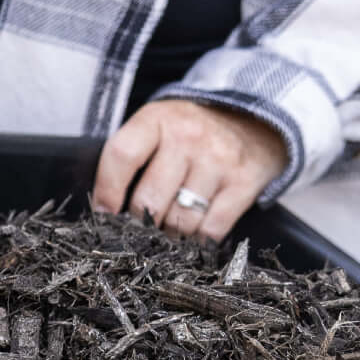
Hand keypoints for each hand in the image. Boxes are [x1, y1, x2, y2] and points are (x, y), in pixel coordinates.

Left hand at [93, 97, 288, 242]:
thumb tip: (107, 210)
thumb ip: (133, 157)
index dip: (107, 191)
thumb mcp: (159, 126)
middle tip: (145, 225)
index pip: (121, 156)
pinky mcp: (243, 184)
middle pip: (149, 200)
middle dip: (142, 223)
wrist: (254, 121)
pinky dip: (200, 240)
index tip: (105, 214)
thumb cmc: (193, 133)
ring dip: (172, 234)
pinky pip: (211, 230)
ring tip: (173, 226)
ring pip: (180, 222)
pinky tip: (196, 231)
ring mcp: (218, 160)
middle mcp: (188, 137)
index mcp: (158, 119)